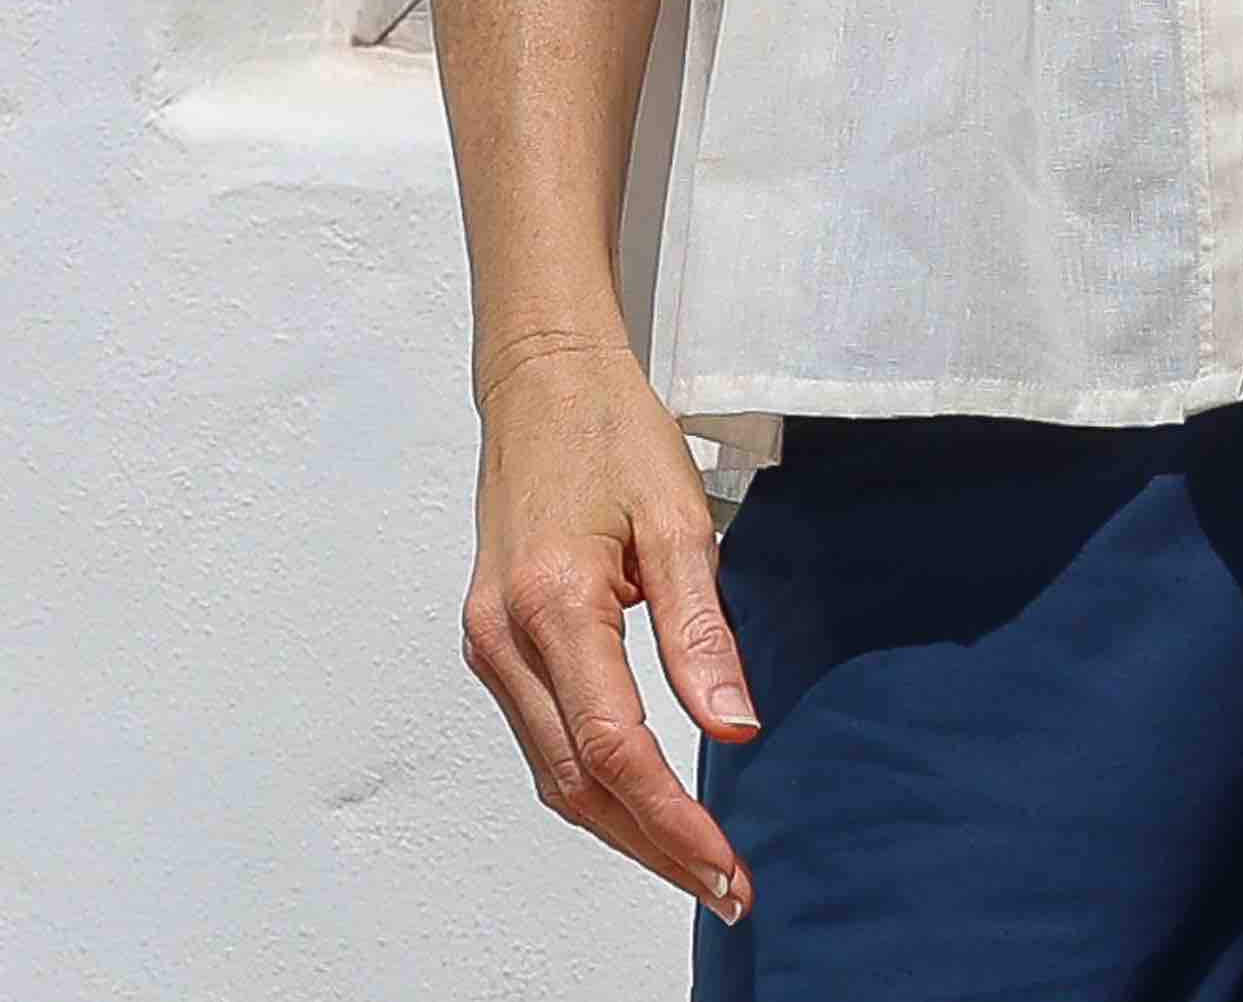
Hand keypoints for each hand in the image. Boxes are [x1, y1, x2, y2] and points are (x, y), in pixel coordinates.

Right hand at [460, 333, 762, 929]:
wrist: (542, 377)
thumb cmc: (610, 429)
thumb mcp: (680, 519)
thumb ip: (702, 632)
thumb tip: (733, 728)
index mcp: (553, 604)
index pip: (614, 749)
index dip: (672, 819)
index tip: (726, 863)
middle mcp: (505, 637)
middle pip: (576, 781)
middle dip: (651, 844)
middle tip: (723, 885)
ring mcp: (489, 642)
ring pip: (553, 770)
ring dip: (622, 822)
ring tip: (693, 857)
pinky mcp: (493, 639)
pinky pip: (542, 734)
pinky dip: (592, 778)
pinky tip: (641, 794)